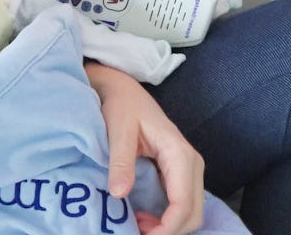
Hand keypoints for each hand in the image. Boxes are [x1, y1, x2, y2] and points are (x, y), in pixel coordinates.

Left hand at [85, 62, 204, 234]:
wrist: (123, 91)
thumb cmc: (121, 107)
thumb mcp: (118, 131)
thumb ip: (121, 162)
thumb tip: (119, 194)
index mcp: (180, 154)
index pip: (183, 204)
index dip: (166, 228)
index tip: (141, 234)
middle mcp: (191, 163)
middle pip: (193, 213)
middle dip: (169, 230)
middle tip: (137, 231)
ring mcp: (188, 168)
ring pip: (190, 211)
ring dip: (168, 226)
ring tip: (138, 224)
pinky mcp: (179, 171)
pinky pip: (181, 202)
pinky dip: (167, 217)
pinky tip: (144, 216)